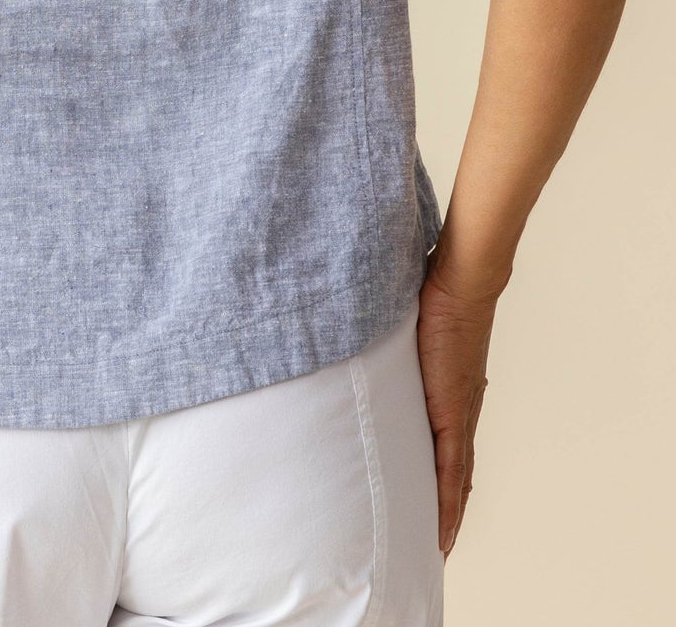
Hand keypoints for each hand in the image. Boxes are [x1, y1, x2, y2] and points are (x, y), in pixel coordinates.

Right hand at [416, 252, 497, 559]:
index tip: (438, 510)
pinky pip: (450, 470)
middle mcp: (462, 412)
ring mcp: (459, 414)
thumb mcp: (410, 332)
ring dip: (449, 515)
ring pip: (456, 480)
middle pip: (458, 476)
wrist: (460, 285)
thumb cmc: (436, 296)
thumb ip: (397, 344)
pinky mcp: (452, 413)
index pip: (453, 451)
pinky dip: (447, 503)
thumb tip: (369, 336)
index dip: (448, 484)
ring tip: (439, 547)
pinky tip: (443, 528)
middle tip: (437, 544)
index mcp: (454, 394)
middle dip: (449, 511)